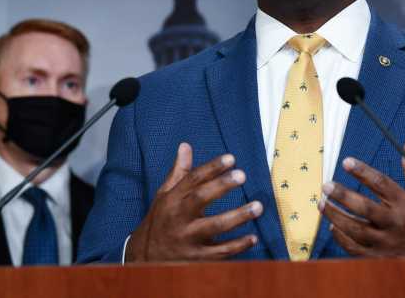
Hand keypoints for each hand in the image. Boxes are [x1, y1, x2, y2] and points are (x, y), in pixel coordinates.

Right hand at [125, 143, 262, 261]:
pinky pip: (219, 252)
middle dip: (221, 186)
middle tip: (242, 175)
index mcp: (173, 199)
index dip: (212, 167)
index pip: (192, 179)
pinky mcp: (196, 258)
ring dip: (238, 216)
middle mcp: (179, 217)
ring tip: (258, 206)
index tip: (231, 158)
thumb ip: (179, 172)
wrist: (145, 258)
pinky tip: (253, 238)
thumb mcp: (165, 195)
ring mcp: (188, 239)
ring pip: (214, 226)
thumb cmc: (161, 220)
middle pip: (200, 199)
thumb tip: (185, 145)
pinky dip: (238, 246)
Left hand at [318, 140, 404, 256]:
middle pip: (365, 208)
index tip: (346, 161)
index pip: (381, 184)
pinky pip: (355, 248)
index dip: (363, 171)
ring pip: (356, 230)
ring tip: (321, 203)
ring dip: (336, 216)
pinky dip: (341, 238)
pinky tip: (332, 225)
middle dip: (343, 196)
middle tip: (326, 185)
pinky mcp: (379, 256)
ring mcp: (386, 242)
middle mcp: (395, 222)